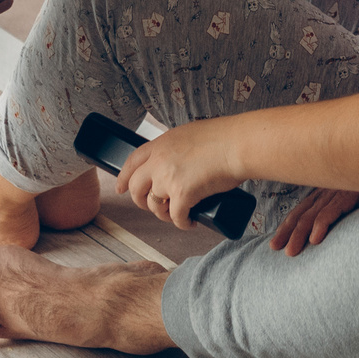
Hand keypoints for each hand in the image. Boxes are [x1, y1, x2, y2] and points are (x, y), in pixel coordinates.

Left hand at [114, 119, 246, 229]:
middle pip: (136, 188)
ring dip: (163, 214)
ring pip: (154, 205)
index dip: (123, 178)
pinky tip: (189, 222)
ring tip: (176, 213)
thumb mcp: (190, 134)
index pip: (131, 162)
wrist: (238, 145)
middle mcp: (159, 161)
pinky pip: (175, 217)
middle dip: (141, 201)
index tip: (120, 188)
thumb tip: (179, 163)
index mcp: (160, 144)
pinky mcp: (182, 195)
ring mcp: (168, 179)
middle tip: (153, 206)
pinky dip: (182, 223)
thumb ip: (178, 148)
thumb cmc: (224, 138)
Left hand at [270, 188, 358, 255]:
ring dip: (299, 234)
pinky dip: (321, 225)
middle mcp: (328, 191)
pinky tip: (315, 240)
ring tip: (291, 251)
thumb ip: (342, 212)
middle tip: (275, 248)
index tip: (275, 243)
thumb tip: (330, 233)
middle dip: (286, 232)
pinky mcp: (351, 194)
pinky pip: (333, 211)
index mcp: (326, 192)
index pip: (302, 210)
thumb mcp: (355, 200)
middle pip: (302, 213)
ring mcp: (338, 192)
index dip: (287, 226)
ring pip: (312, 215)